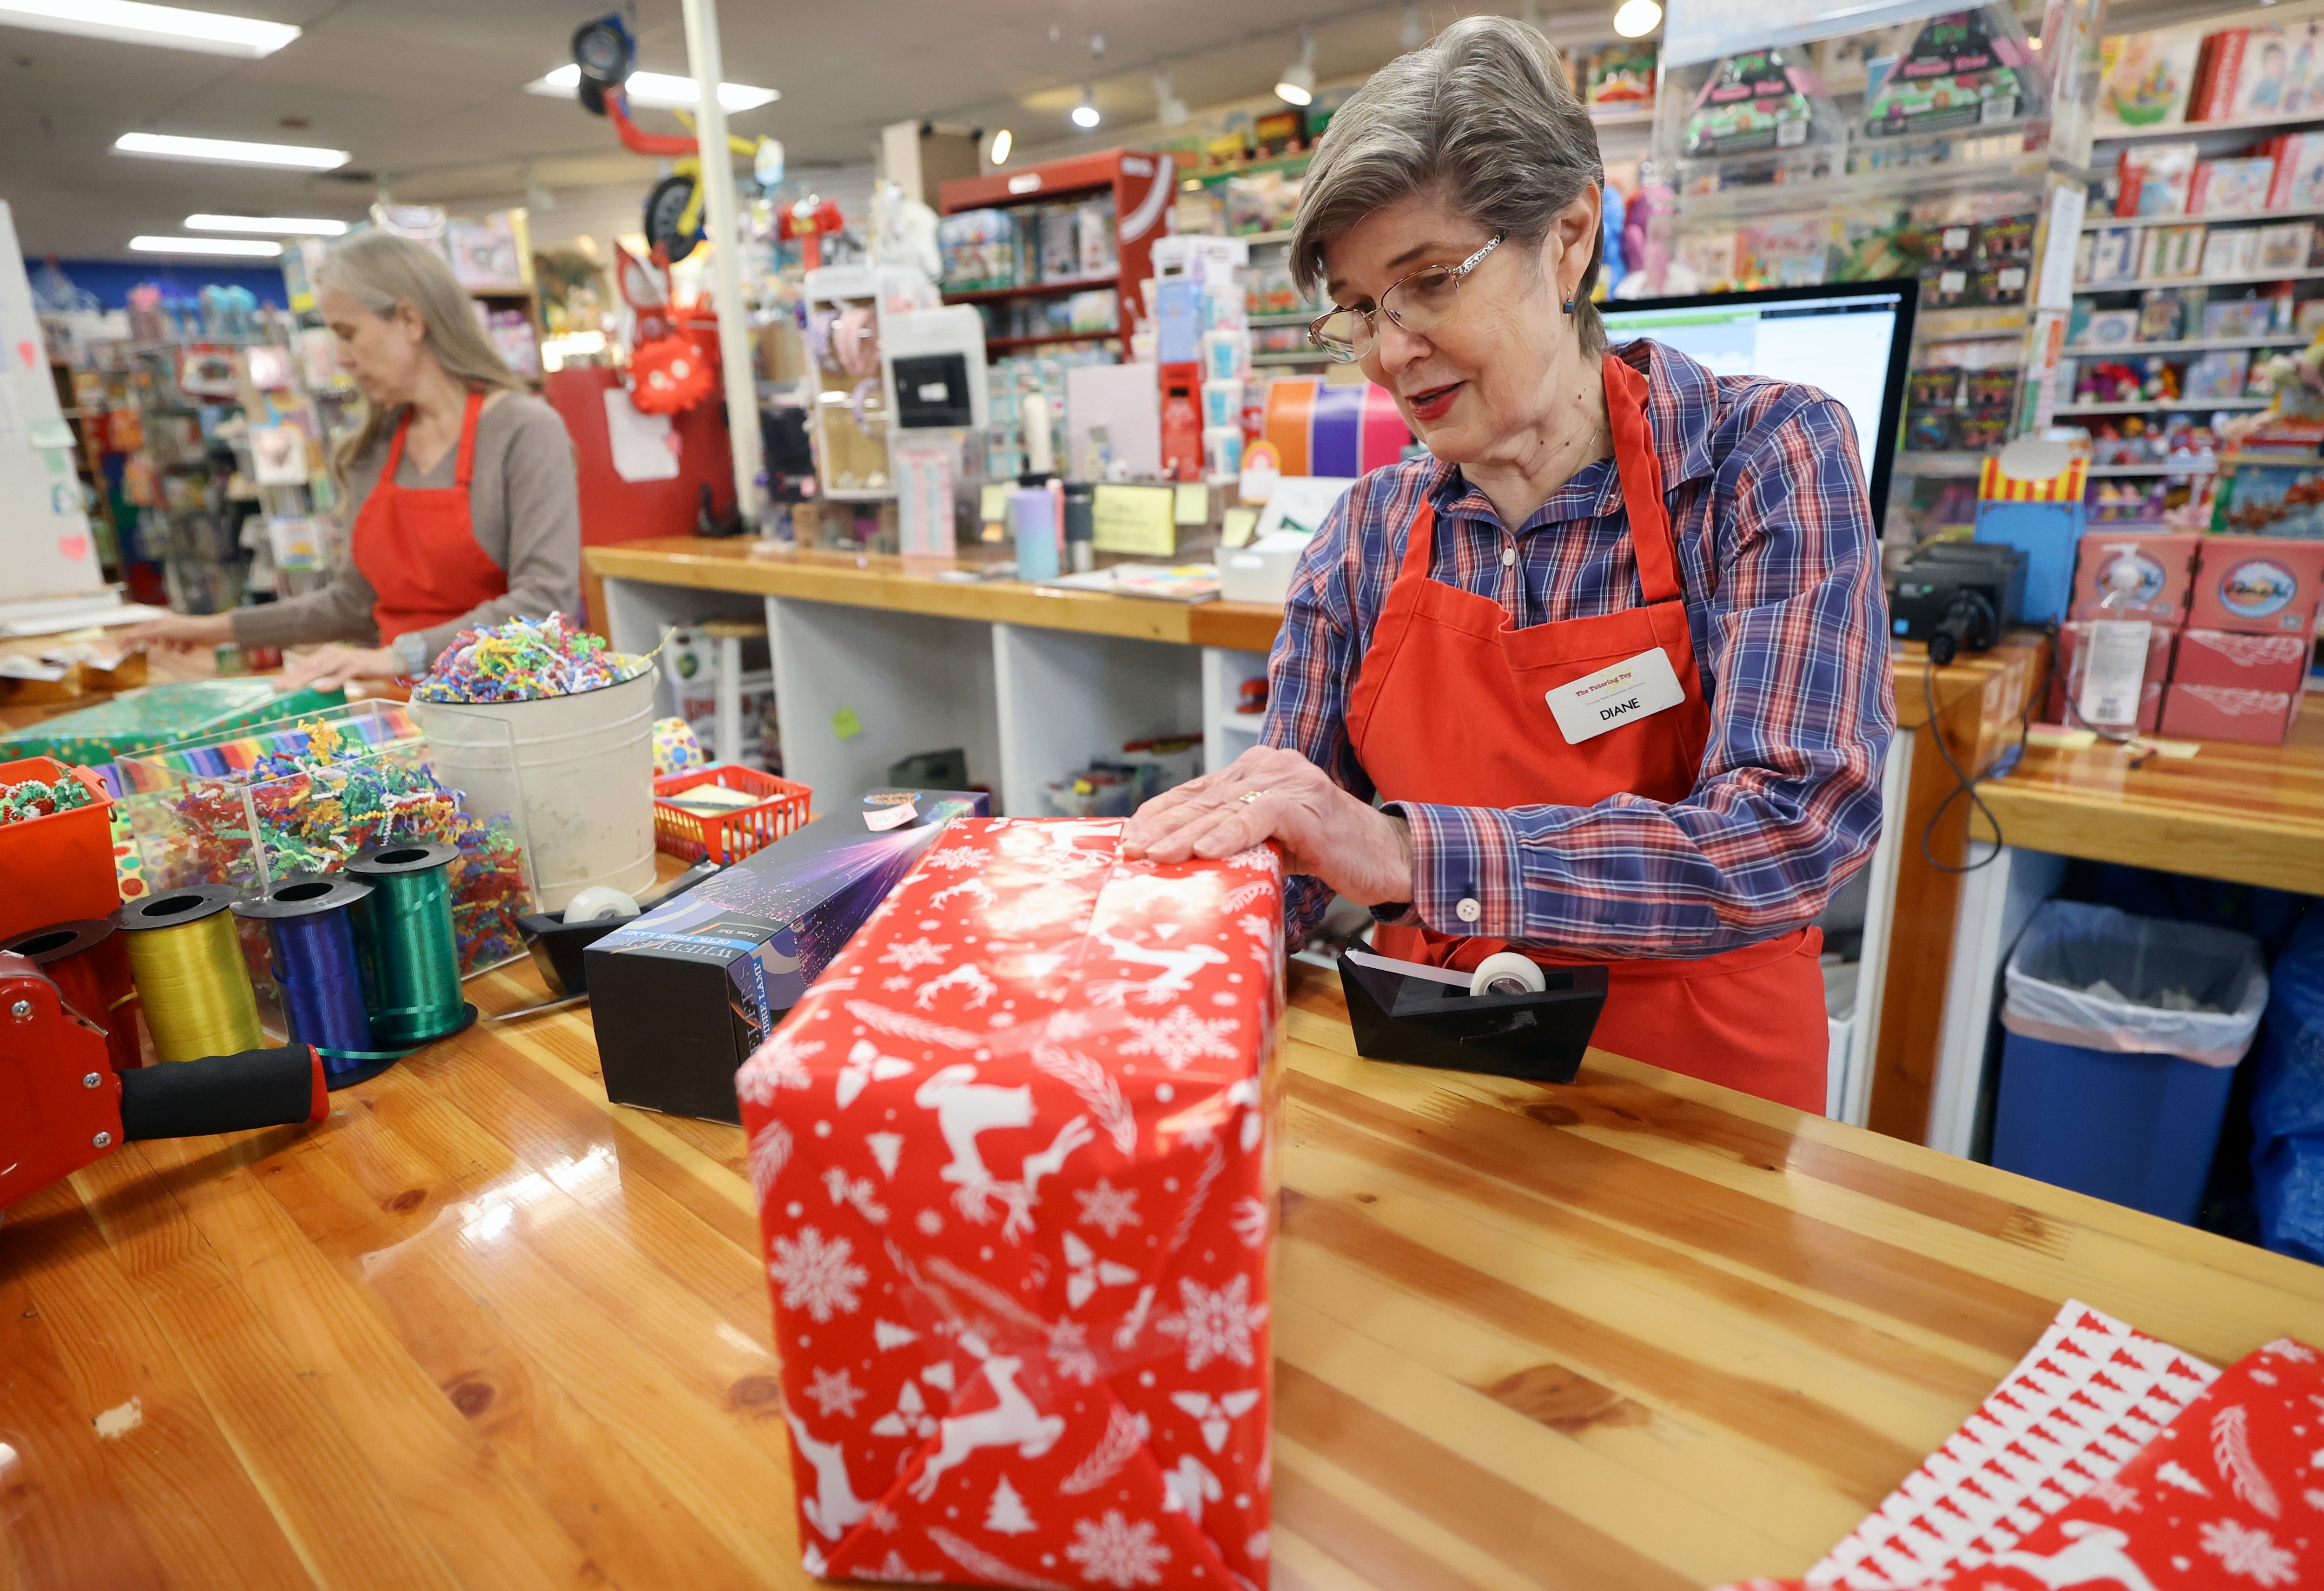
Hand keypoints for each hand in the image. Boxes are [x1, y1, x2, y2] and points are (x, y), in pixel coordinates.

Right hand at [122, 613, 232, 651]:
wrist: (212, 632)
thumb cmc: (186, 629)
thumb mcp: (162, 631)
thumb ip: (143, 634)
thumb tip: (126, 638)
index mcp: (158, 621)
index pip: (139, 631)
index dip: (130, 640)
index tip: (123, 650)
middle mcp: (167, 627)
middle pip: (153, 639)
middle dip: (159, 642)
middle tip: (162, 641)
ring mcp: (177, 635)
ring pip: (167, 647)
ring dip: (174, 647)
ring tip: (183, 641)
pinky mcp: (186, 642)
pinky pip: (179, 651)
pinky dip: (183, 649)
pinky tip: (191, 644)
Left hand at [274, 643, 405, 693]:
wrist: (387, 660)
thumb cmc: (363, 667)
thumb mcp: (341, 669)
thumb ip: (327, 673)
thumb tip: (311, 685)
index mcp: (328, 653)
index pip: (305, 664)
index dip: (290, 674)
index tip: (277, 685)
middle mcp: (334, 653)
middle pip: (309, 666)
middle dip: (292, 678)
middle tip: (278, 687)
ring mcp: (346, 659)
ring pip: (322, 670)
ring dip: (305, 680)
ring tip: (292, 689)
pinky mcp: (358, 666)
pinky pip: (342, 675)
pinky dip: (331, 683)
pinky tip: (321, 689)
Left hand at [1120, 744, 1414, 906]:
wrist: (1386, 858)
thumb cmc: (1326, 851)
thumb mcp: (1269, 840)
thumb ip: (1232, 835)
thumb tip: (1178, 858)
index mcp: (1255, 771)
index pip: (1195, 792)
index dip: (1159, 815)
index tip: (1129, 840)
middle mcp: (1269, 766)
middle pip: (1203, 799)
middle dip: (1162, 827)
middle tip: (1131, 851)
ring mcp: (1289, 781)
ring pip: (1224, 807)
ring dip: (1186, 834)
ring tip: (1156, 855)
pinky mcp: (1307, 804)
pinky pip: (1261, 817)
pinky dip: (1231, 834)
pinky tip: (1206, 850)